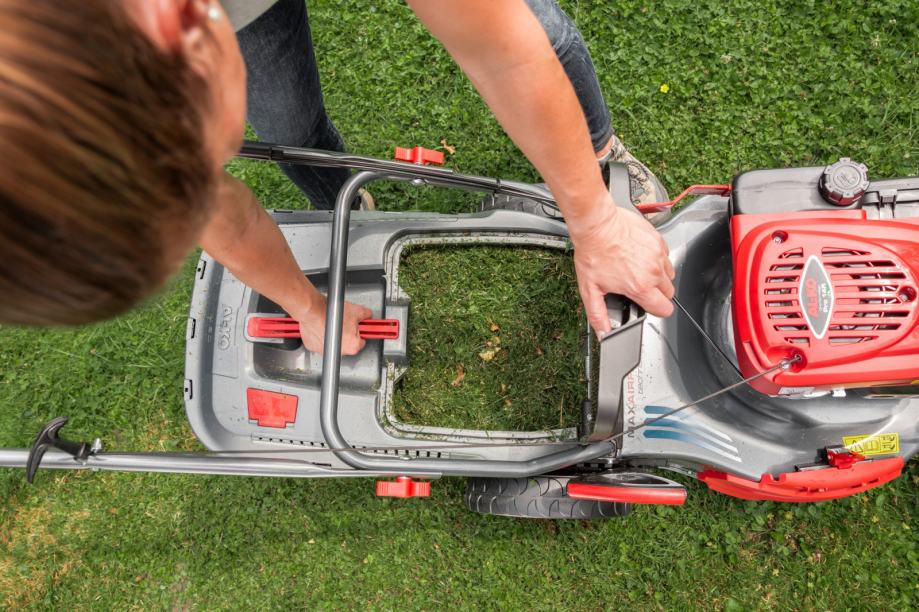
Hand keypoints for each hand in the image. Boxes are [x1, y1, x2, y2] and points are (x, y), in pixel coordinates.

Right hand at [294, 296, 372, 355]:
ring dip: (334, 336)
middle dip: (346, 334)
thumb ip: (366, 315)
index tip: (357, 328)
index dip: (360, 332)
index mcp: (353, 346)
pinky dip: (321, 336)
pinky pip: (320, 342)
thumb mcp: (357, 310)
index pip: (362, 341)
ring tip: (333, 324)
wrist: (313, 311)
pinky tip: (322, 326)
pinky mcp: (313, 347)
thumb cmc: (333, 314)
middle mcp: (339, 352)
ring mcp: (324, 351)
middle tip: (344, 323)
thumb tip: (368, 315)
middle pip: (347, 344)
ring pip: (333, 344)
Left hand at [569, 198, 674, 335]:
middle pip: (669, 293)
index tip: (648, 306)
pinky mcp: (658, 240)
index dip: (656, 310)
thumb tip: (602, 333)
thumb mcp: (590, 289)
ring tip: (638, 270)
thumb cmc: (593, 252)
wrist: (597, 224)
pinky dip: (656, 259)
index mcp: (640, 286)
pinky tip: (639, 256)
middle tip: (638, 286)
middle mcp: (653, 271)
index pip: (665, 309)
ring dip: (658, 276)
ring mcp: (658, 254)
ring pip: (669, 274)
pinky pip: (665, 255)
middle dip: (656, 293)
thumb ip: (597, 315)